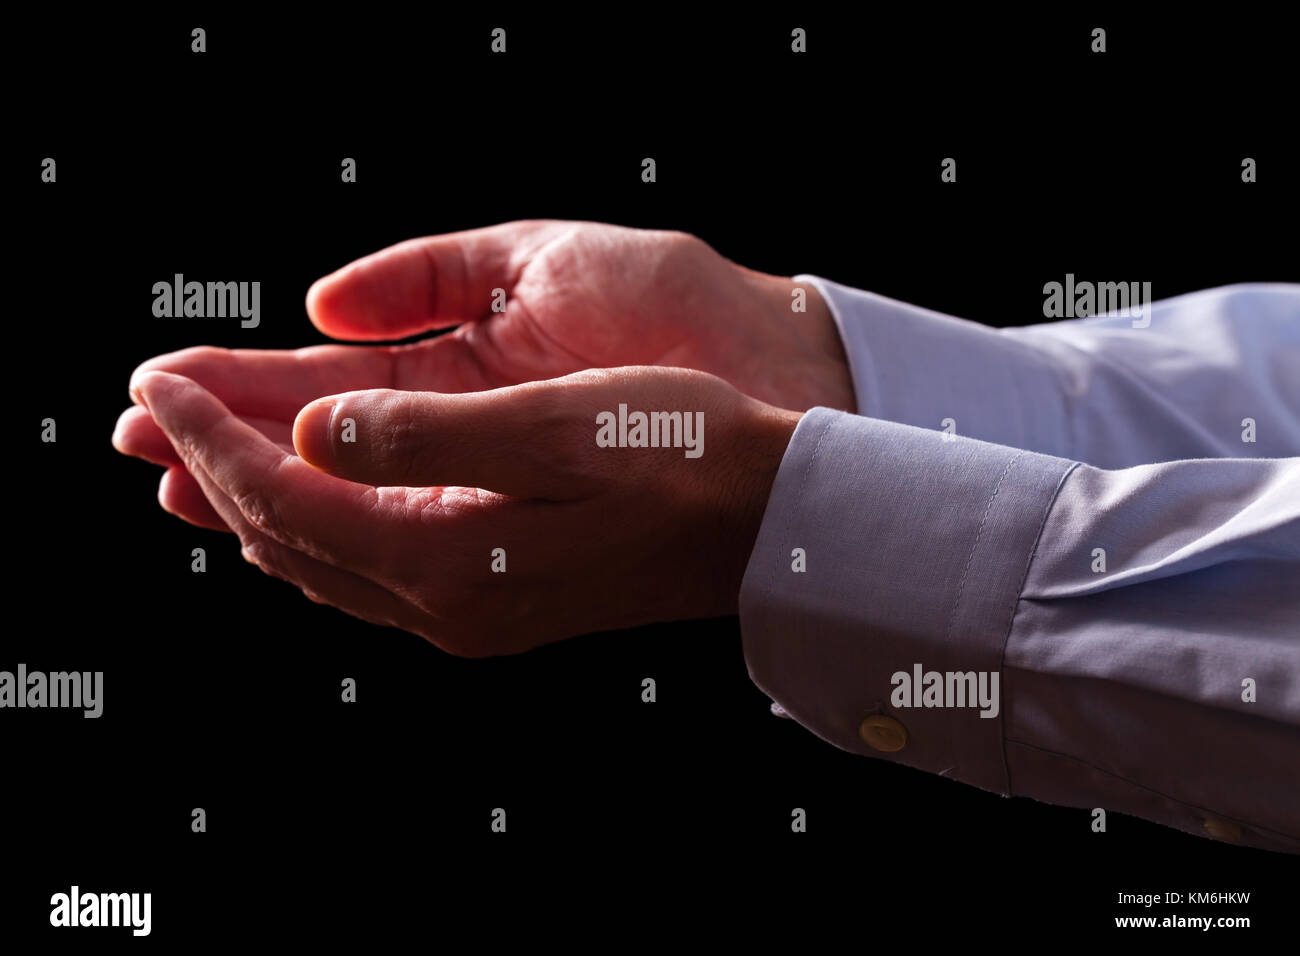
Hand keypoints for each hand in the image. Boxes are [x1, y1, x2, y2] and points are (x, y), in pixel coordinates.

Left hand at [128, 365, 801, 654]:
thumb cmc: (680, 457)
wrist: (769, 520)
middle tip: (153, 408)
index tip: (159, 379)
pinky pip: (369, 565)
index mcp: (450, 556)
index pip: (288, 495)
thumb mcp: (553, 429)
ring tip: (199, 451)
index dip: (214, 433)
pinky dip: (316, 522)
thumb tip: (315, 429)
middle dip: (212, 466)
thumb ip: (424, 434)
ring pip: (324, 557)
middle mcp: (447, 600)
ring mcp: (471, 609)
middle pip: (289, 535)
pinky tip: (307, 494)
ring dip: (256, 497)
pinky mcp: (496, 596)